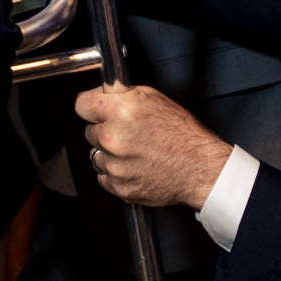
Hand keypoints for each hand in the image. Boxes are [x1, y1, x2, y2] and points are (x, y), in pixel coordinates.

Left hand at [75, 84, 232, 209]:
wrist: (199, 168)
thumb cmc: (182, 134)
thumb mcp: (154, 99)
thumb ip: (123, 95)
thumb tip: (104, 94)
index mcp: (120, 111)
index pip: (82, 104)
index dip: (90, 106)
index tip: (95, 110)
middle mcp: (112, 138)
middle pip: (89, 131)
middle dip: (104, 130)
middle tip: (127, 132)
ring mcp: (114, 164)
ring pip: (96, 156)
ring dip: (110, 154)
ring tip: (135, 151)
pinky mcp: (119, 186)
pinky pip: (105, 177)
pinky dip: (116, 173)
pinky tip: (135, 166)